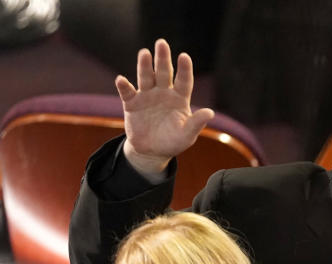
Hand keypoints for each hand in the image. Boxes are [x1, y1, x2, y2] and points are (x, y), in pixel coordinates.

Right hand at [116, 38, 215, 177]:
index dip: (184, 69)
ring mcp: (147, 96)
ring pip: (146, 77)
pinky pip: (127, 92)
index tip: (184, 56)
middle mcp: (163, 92)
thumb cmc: (173, 141)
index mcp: (179, 98)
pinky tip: (121, 80)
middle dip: (162, 59)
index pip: (183, 80)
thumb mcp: (186, 135)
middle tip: (161, 43)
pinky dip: (124, 86)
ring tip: (144, 53)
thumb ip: (196, 123)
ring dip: (144, 66)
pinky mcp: (132, 103)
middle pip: (163, 73)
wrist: (152, 151)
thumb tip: (210, 113)